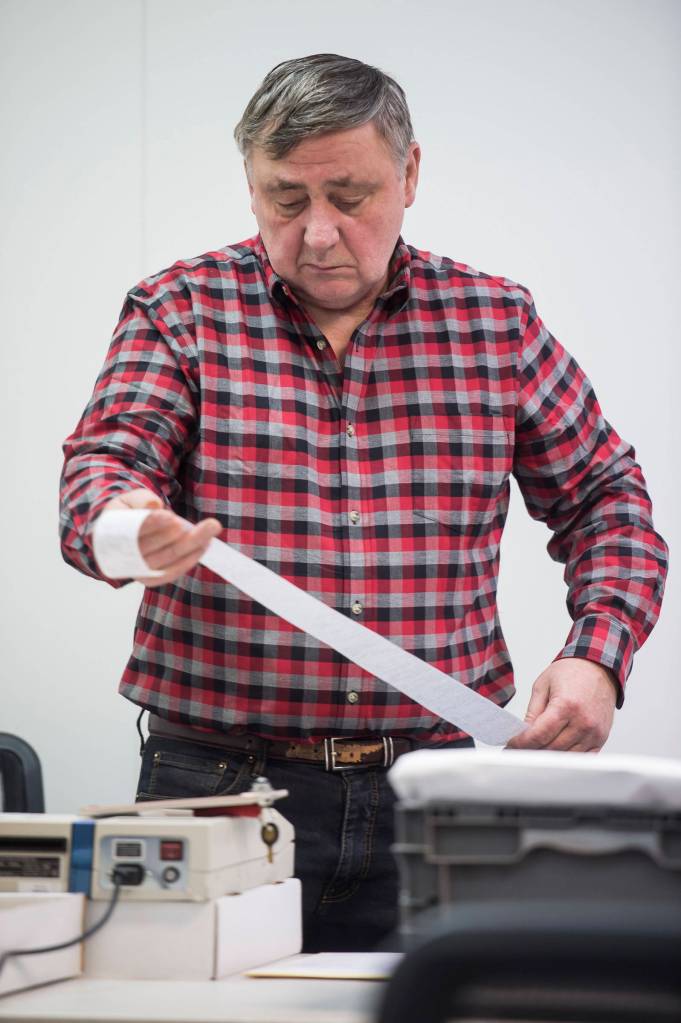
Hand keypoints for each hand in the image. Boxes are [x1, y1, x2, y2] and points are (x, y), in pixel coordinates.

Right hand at [100, 488, 221, 587]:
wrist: (120, 535)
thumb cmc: (127, 513)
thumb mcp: (130, 499)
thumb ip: (140, 499)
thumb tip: (153, 506)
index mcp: (109, 533)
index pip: (132, 530)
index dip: (152, 524)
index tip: (172, 518)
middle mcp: (121, 556)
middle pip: (155, 547)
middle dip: (183, 535)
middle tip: (209, 524)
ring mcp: (136, 570)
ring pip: (166, 559)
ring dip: (192, 546)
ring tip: (211, 531)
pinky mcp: (150, 579)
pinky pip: (171, 572)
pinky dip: (188, 560)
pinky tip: (204, 546)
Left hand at [506, 657, 617, 751]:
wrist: (598, 668)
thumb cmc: (571, 672)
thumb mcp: (543, 685)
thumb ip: (533, 712)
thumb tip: (523, 733)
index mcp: (566, 705)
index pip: (539, 735)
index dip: (521, 744)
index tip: (511, 745)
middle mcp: (583, 721)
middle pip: (551, 748)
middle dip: (531, 751)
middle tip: (519, 749)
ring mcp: (594, 732)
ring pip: (565, 756)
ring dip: (548, 756)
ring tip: (535, 749)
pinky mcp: (601, 737)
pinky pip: (581, 757)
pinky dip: (566, 758)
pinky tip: (554, 752)